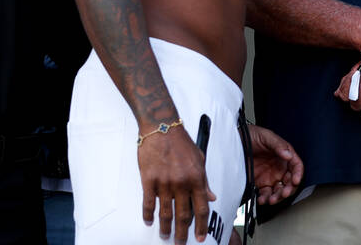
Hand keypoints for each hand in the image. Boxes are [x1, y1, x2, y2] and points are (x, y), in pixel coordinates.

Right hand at [138, 126, 215, 244]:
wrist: (162, 127)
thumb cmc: (181, 142)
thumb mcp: (200, 159)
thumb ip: (205, 180)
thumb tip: (212, 197)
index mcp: (196, 178)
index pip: (201, 208)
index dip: (201, 226)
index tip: (200, 237)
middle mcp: (181, 183)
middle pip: (183, 215)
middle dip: (182, 233)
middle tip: (180, 243)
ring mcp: (164, 183)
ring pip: (166, 213)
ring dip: (165, 228)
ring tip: (165, 236)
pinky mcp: (149, 180)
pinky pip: (148, 203)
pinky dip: (148, 215)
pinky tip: (149, 222)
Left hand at [247, 124, 303, 204]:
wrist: (235, 142)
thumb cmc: (251, 135)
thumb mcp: (266, 136)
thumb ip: (278, 145)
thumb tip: (288, 155)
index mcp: (284, 155)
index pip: (296, 166)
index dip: (298, 174)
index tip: (295, 180)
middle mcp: (279, 167)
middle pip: (290, 182)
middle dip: (289, 189)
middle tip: (284, 193)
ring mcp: (270, 176)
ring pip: (279, 190)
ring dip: (277, 197)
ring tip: (271, 199)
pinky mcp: (260, 183)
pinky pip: (266, 194)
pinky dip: (265, 199)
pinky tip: (262, 199)